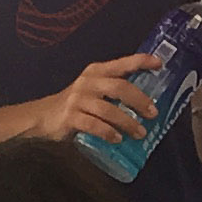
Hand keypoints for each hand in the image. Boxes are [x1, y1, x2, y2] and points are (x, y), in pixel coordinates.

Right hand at [39, 55, 161, 145]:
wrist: (42, 116)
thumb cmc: (76, 105)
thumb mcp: (93, 90)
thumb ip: (113, 91)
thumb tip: (147, 103)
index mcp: (96, 72)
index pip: (121, 64)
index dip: (140, 62)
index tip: (159, 64)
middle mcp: (88, 82)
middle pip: (119, 87)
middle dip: (139, 101)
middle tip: (153, 114)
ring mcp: (78, 99)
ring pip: (108, 109)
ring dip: (127, 122)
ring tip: (140, 133)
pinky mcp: (70, 117)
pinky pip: (93, 125)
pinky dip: (108, 132)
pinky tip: (117, 139)